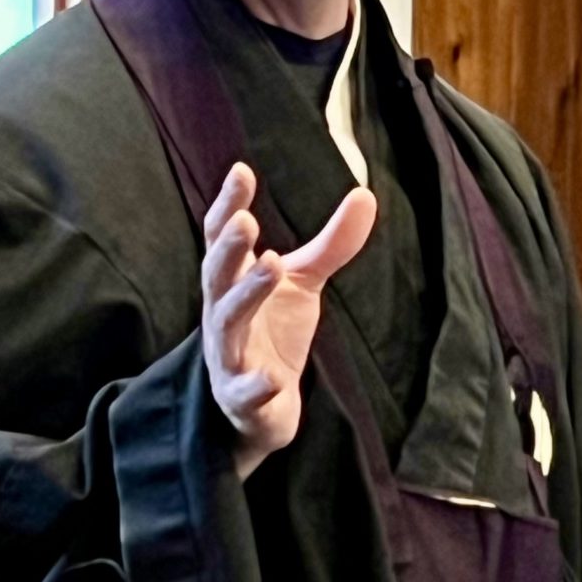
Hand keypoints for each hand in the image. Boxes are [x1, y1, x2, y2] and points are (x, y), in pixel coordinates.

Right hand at [201, 161, 376, 480]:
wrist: (263, 409)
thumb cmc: (274, 333)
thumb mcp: (303, 283)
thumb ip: (330, 244)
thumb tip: (365, 194)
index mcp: (233, 283)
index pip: (222, 239)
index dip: (228, 206)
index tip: (241, 172)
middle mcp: (223, 316)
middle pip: (217, 278)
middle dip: (229, 250)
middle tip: (246, 221)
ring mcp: (229, 358)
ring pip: (228, 325)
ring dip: (246, 295)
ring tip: (272, 265)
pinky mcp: (242, 399)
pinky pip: (246, 392)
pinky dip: (256, 386)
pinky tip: (273, 379)